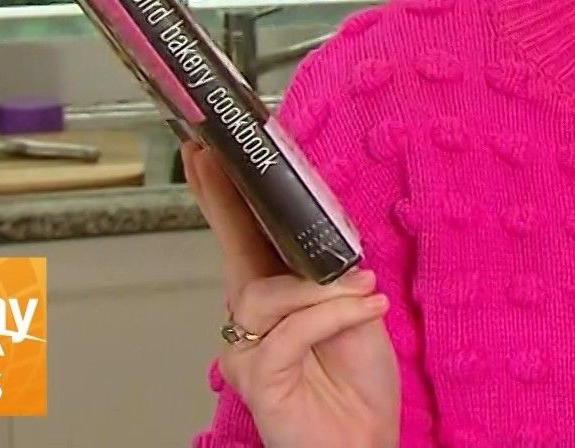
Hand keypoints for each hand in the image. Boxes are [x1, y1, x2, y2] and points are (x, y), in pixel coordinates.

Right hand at [183, 142, 400, 447]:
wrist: (365, 441)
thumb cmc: (358, 385)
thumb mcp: (355, 309)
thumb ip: (332, 272)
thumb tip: (326, 230)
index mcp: (276, 297)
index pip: (244, 237)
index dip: (225, 197)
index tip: (208, 155)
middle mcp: (253, 320)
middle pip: (235, 251)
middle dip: (227, 203)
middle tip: (215, 161)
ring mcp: (249, 350)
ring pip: (269, 294)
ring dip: (324, 290)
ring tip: (366, 295)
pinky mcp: (258, 377)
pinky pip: (288, 331)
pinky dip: (332, 316)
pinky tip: (364, 312)